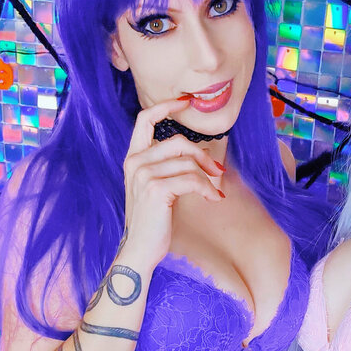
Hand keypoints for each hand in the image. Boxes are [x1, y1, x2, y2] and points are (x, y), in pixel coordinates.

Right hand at [122, 97, 224, 268]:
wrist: (139, 249)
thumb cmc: (151, 222)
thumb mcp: (155, 189)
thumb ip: (166, 167)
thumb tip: (197, 154)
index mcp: (133, 159)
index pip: (144, 120)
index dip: (165, 106)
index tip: (184, 101)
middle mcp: (135, 163)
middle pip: (178, 142)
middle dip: (203, 155)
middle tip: (218, 171)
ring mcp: (144, 175)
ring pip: (188, 162)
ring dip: (208, 178)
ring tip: (214, 191)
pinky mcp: (157, 189)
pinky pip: (192, 179)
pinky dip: (207, 189)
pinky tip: (213, 198)